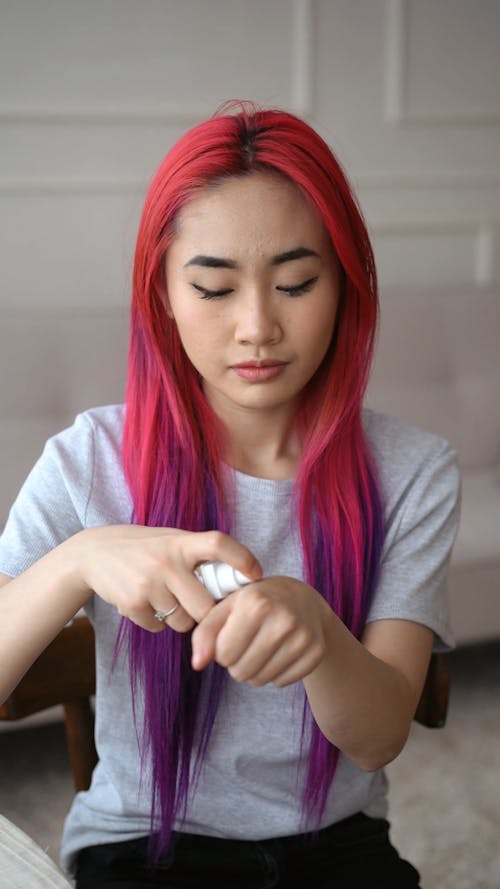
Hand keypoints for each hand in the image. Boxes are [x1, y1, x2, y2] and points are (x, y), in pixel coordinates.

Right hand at [67, 525, 260, 632]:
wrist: (93, 553)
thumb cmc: (143, 548)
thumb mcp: (171, 541)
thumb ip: (197, 556)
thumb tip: (237, 584)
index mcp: (181, 542)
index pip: (218, 545)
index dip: (242, 559)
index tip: (257, 575)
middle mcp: (167, 561)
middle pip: (206, 606)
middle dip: (205, 613)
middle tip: (198, 606)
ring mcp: (149, 583)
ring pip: (183, 622)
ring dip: (179, 619)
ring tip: (164, 599)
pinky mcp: (133, 603)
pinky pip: (159, 628)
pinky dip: (156, 623)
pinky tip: (144, 604)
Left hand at [191, 576, 328, 686]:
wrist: (302, 599)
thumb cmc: (256, 602)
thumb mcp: (227, 607)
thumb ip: (205, 633)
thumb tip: (197, 664)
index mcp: (256, 603)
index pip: (223, 655)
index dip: (222, 649)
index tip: (232, 635)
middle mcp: (283, 619)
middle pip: (240, 672)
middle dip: (237, 662)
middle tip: (248, 641)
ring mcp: (302, 637)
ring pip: (260, 680)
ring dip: (255, 669)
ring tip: (262, 646)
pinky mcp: (315, 652)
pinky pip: (281, 682)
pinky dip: (275, 672)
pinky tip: (279, 651)